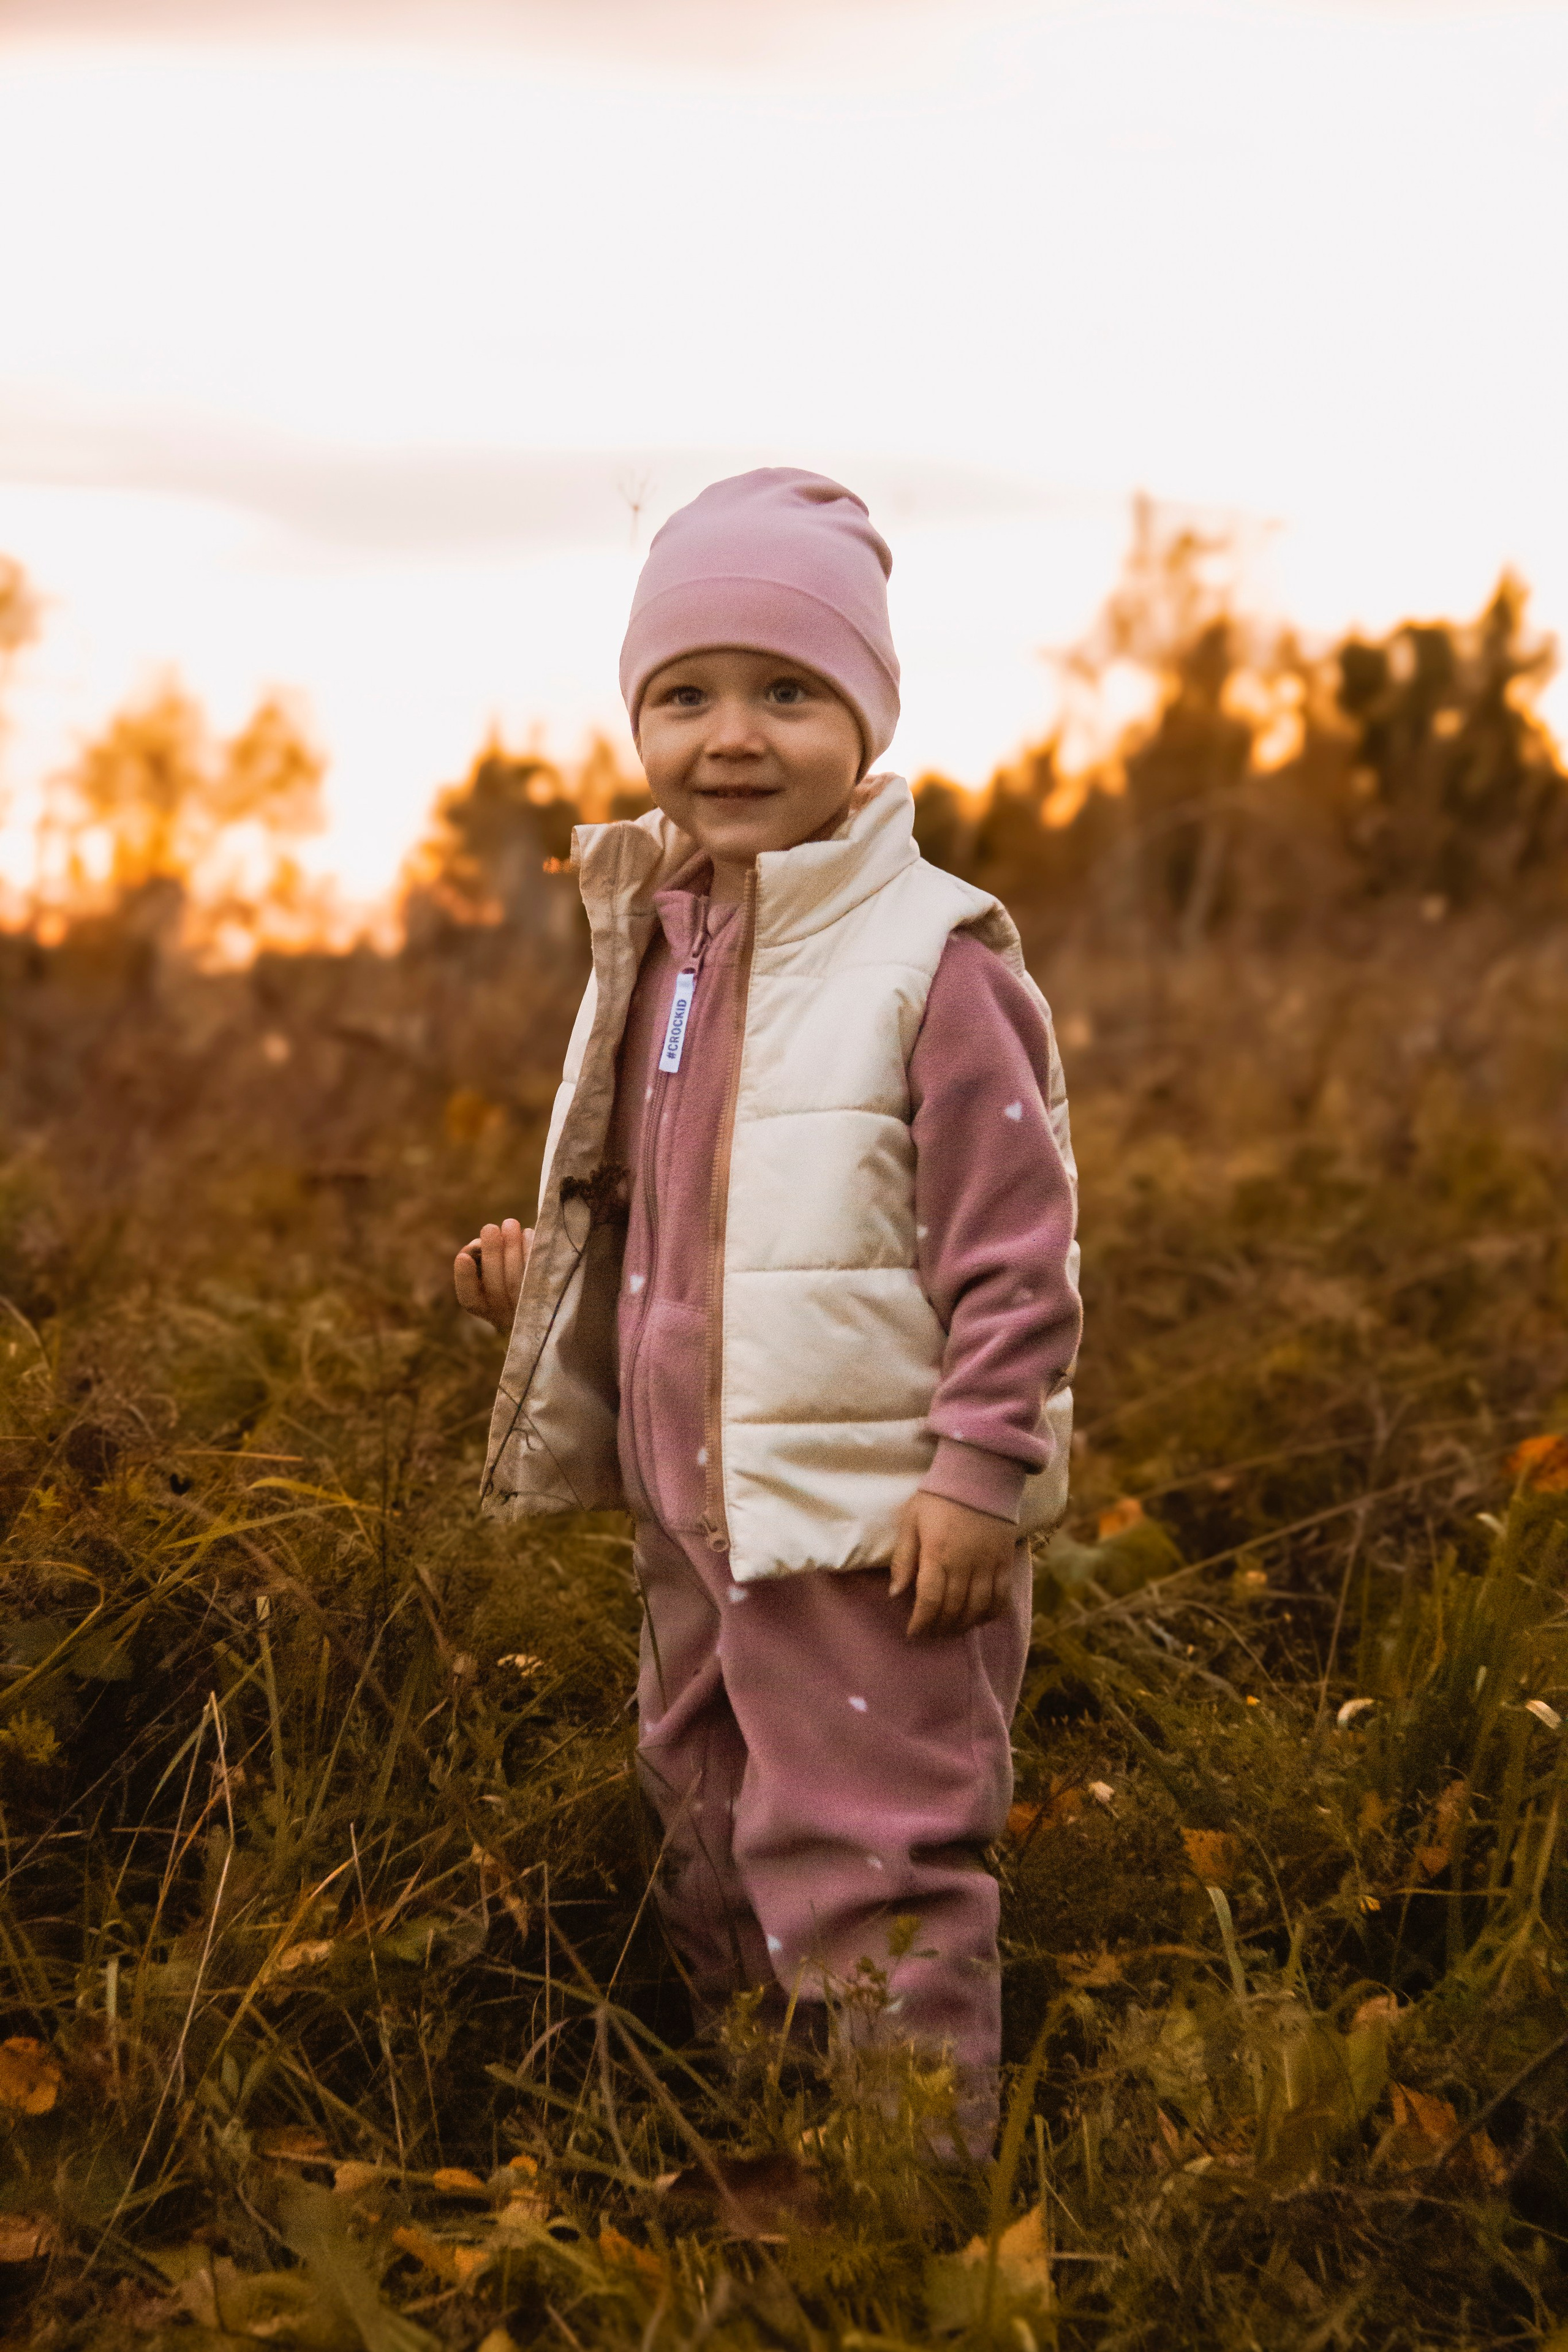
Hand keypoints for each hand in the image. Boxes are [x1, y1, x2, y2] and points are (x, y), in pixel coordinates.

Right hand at [453, 1218, 530, 1333]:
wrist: (536, 1305)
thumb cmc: (502, 1279)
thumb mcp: (484, 1275)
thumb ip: (478, 1260)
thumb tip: (480, 1243)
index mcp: (482, 1307)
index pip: (469, 1298)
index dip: (464, 1278)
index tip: (462, 1256)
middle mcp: (503, 1314)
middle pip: (496, 1287)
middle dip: (492, 1254)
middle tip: (489, 1228)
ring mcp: (525, 1308)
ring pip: (517, 1280)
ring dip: (512, 1248)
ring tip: (509, 1223)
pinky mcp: (546, 1296)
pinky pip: (539, 1274)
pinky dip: (532, 1252)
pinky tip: (527, 1233)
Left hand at [889, 1490, 1016, 1638]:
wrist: (979, 1474)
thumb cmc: (938, 1497)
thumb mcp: (911, 1520)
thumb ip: (903, 1558)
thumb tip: (895, 1593)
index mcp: (937, 1554)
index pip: (929, 1601)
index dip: (920, 1623)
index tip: (913, 1632)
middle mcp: (965, 1564)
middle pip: (953, 1609)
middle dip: (939, 1627)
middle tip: (930, 1633)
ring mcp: (988, 1564)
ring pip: (978, 1609)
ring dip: (963, 1625)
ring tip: (951, 1630)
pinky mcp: (1005, 1561)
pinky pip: (1002, 1597)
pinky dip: (991, 1614)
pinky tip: (979, 1619)